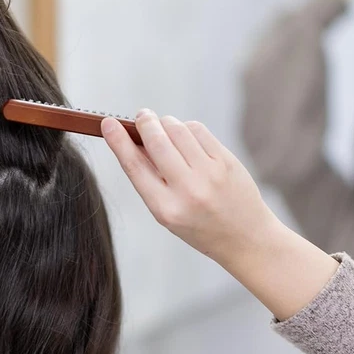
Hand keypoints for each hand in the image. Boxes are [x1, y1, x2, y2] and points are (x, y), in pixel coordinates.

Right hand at [101, 110, 277, 266]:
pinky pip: (198, 131)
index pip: (134, 166)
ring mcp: (210, 174)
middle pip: (156, 142)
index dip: (118, 141)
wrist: (245, 237)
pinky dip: (186, 127)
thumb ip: (150, 180)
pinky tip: (184, 134)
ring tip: (161, 126)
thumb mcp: (167, 213)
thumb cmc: (200, 226)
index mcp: (165, 208)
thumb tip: (133, 142)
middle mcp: (187, 191)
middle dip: (145, 122)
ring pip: (177, 130)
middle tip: (141, 116)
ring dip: (165, 122)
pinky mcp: (226, 161)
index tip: (108, 123)